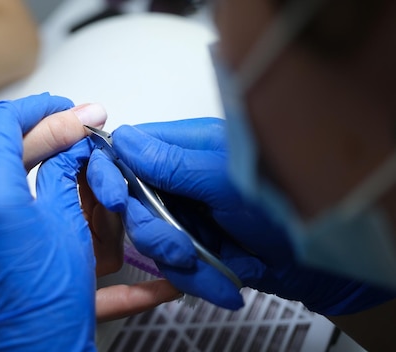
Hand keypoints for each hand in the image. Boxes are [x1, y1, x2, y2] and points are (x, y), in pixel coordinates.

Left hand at [0, 93, 99, 350]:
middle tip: (40, 118)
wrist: (25, 347)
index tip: (59, 107)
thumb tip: (73, 134)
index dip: (35, 108)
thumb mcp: (65, 223)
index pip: (4, 123)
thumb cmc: (49, 300)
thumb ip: (62, 167)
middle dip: (8, 116)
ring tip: (2, 131)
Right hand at [87, 118, 394, 314]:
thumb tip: (124, 140)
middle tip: (178, 246)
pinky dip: (194, 277)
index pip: (130, 149)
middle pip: (132, 200)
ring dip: (177, 259)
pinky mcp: (193, 243)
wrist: (321, 261)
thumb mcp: (227, 180)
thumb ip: (174, 162)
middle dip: (153, 230)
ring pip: (149, 237)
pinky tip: (220, 281)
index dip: (113, 173)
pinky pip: (172, 263)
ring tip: (208, 265)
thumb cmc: (289, 206)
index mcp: (187, 147)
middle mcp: (181, 178)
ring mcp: (186, 212)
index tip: (114, 198)